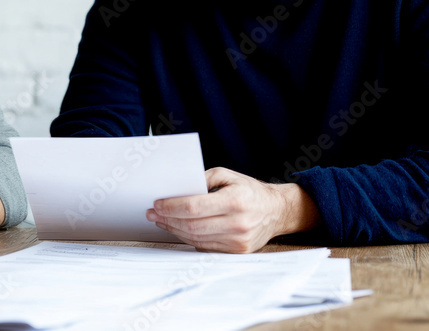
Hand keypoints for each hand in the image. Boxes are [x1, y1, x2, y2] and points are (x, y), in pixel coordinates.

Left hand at [145, 167, 318, 252]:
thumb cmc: (248, 190)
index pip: (194, 207)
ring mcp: (238, 241)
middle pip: (192, 225)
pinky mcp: (237, 252)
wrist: (276, 211)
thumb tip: (177, 189)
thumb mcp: (228, 175)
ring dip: (174, 230)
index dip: (172, 207)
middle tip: (152, 213)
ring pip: (196, 238)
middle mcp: (238, 223)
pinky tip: (178, 229)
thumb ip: (203, 179)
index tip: (157, 204)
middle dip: (168, 219)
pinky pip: (205, 247)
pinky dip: (188, 238)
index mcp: (236, 201)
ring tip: (161, 220)